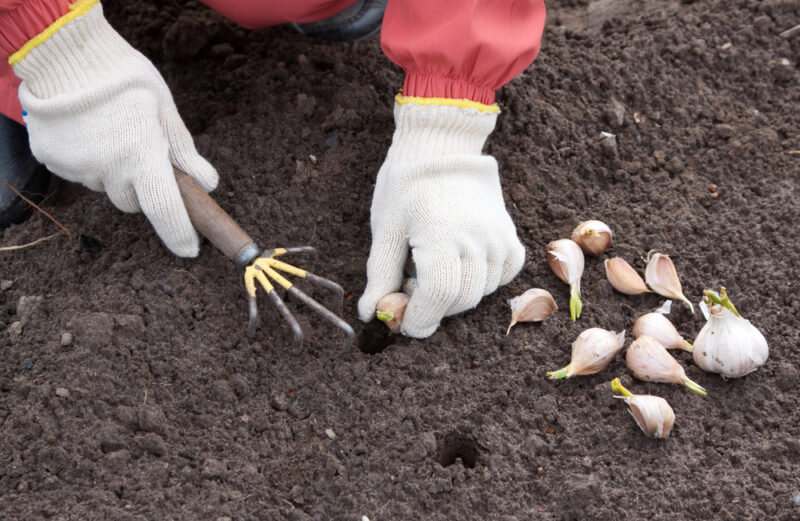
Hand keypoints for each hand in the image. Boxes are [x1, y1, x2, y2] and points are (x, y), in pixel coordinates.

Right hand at [13, 3, 216, 256]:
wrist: (65, 53)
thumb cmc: (127, 80)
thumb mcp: (166, 112)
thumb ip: (185, 152)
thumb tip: (207, 184)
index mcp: (142, 155)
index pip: (166, 209)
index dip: (180, 234)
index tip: (190, 250)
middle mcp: (108, 169)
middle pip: (132, 201)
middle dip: (141, 187)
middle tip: (141, 153)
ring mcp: (77, 167)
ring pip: (105, 186)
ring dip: (112, 172)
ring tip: (110, 133)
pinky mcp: (52, 161)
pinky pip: (79, 174)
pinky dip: (87, 161)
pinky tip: (87, 132)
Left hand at [358, 98, 524, 337]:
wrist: (441, 146)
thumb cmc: (407, 186)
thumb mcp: (385, 229)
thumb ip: (380, 274)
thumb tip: (370, 314)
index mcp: (441, 236)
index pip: (437, 297)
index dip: (419, 319)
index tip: (404, 326)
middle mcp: (477, 239)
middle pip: (459, 300)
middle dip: (433, 309)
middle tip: (411, 293)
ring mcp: (498, 238)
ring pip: (480, 292)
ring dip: (455, 295)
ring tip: (432, 271)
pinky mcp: (510, 237)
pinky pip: (502, 276)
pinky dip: (481, 282)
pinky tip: (460, 266)